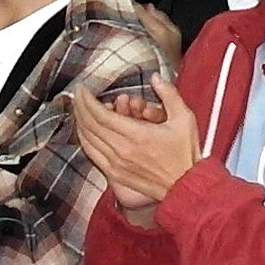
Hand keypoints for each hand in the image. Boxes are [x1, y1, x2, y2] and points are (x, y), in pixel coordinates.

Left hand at [72, 68, 207, 216]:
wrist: (186, 186)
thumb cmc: (185, 155)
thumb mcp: (184, 119)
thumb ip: (168, 94)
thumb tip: (156, 78)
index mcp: (137, 135)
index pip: (101, 114)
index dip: (88, 100)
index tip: (83, 89)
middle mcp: (122, 150)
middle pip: (90, 125)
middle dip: (80, 107)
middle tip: (78, 95)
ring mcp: (116, 163)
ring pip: (87, 140)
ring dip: (80, 122)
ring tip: (79, 110)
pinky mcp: (115, 174)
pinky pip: (92, 154)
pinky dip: (84, 140)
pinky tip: (84, 132)